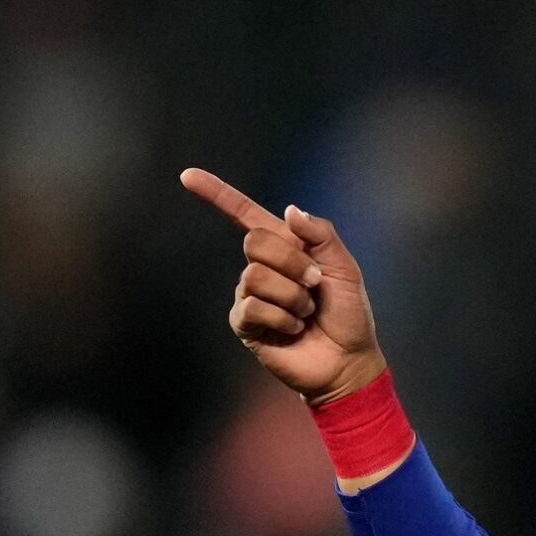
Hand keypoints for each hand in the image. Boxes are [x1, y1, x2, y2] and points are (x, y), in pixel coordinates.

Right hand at [181, 167, 386, 404]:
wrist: (348, 359)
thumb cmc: (348, 314)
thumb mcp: (344, 268)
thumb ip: (321, 235)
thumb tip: (289, 210)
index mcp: (285, 247)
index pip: (244, 215)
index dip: (217, 194)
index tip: (188, 176)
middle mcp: (263, 268)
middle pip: (254, 241)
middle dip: (293, 262)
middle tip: (315, 284)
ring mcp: (250, 296)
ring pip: (256, 276)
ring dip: (293, 296)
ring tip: (306, 313)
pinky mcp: (245, 324)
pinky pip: (253, 307)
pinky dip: (283, 317)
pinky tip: (294, 328)